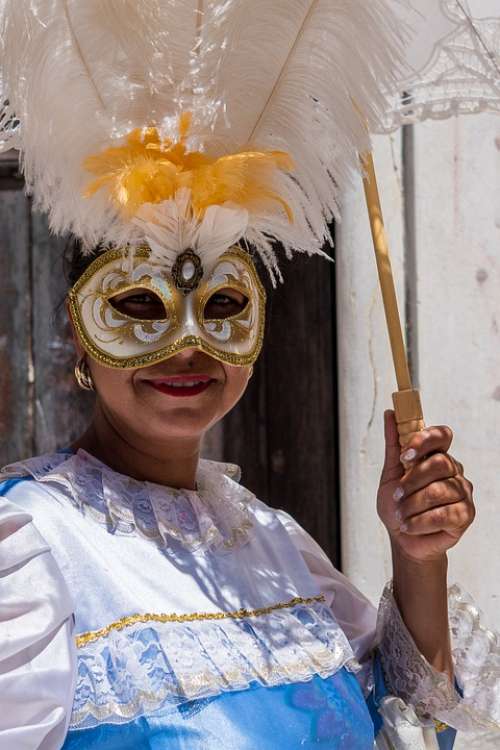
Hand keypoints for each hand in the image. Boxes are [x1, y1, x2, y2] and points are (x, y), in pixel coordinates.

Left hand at [378, 410, 474, 562]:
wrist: (402, 537)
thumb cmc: (398, 503)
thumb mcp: (390, 472)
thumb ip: (394, 444)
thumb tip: (390, 413)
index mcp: (436, 455)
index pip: (442, 435)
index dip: (424, 441)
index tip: (404, 456)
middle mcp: (454, 470)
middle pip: (440, 463)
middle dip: (412, 481)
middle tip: (397, 495)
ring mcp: (463, 492)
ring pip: (440, 491)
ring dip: (413, 505)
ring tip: (401, 514)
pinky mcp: (466, 514)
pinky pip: (445, 514)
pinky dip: (421, 521)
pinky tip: (409, 525)